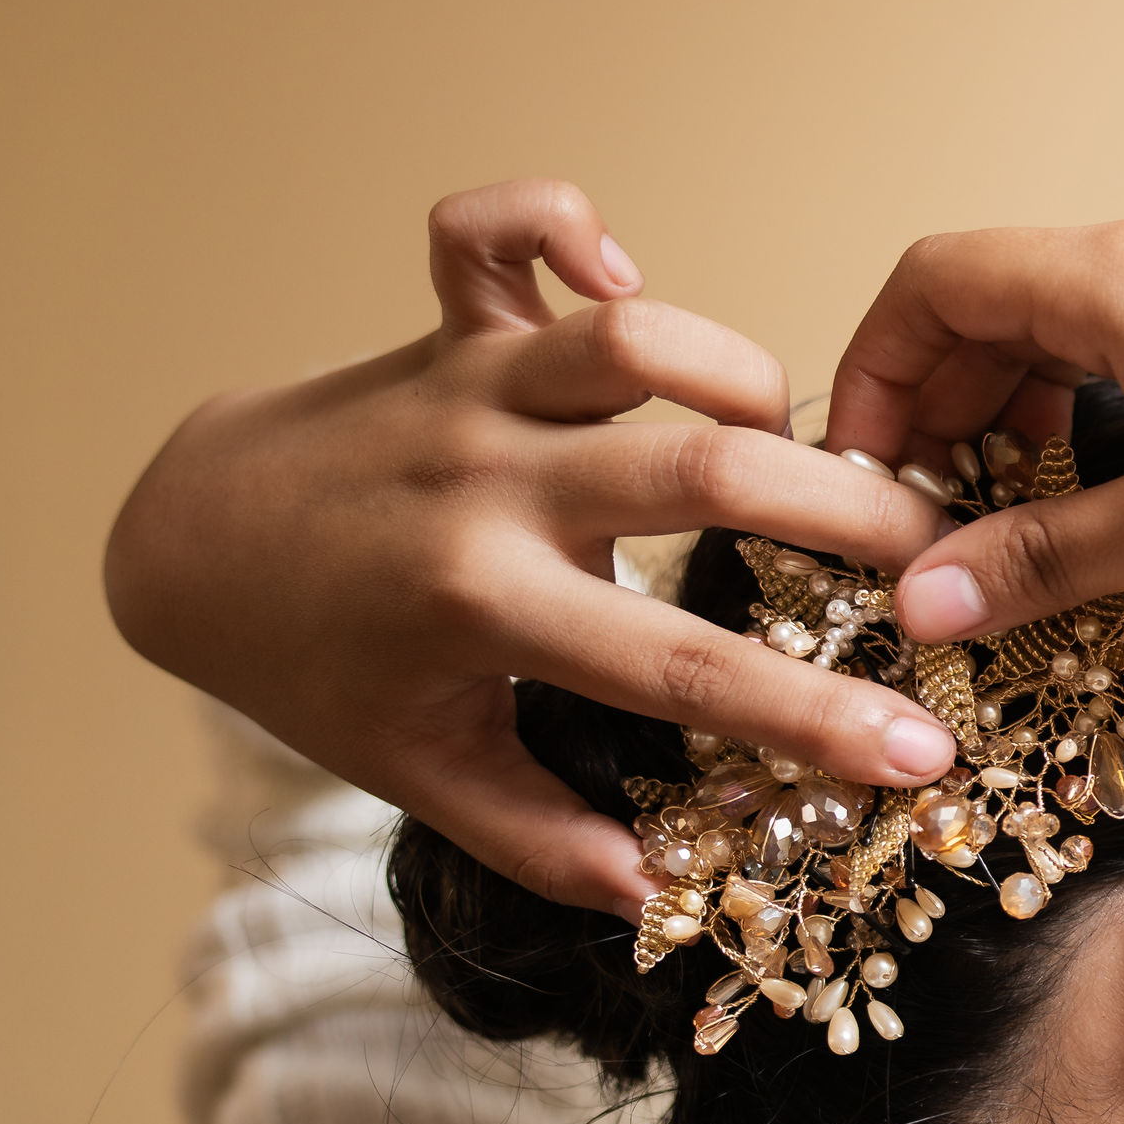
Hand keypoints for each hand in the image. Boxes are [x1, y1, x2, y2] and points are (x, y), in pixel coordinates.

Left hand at [107, 179, 964, 916]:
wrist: (189, 546)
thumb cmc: (320, 667)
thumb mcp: (420, 772)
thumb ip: (541, 838)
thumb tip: (658, 897)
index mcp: (480, 604)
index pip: (679, 666)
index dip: (816, 716)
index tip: (923, 747)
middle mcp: (480, 481)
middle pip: (697, 471)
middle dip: (845, 512)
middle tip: (935, 548)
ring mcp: (463, 389)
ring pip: (629, 339)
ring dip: (740, 373)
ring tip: (792, 435)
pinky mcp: (444, 326)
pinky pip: (495, 227)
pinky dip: (566, 226)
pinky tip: (623, 280)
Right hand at [821, 195, 1123, 642]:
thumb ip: (1042, 559)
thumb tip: (923, 598)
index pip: (937, 279)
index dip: (880, 373)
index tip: (871, 474)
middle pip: (1007, 298)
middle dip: (957, 407)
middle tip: (941, 521)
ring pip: (1089, 322)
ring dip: (1038, 410)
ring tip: (1032, 517)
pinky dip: (1120, 403)